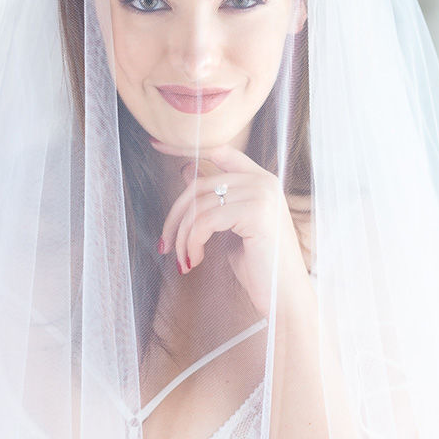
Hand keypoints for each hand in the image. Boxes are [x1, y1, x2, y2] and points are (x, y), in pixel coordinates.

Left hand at [151, 140, 307, 313]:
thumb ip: (213, 198)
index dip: (185, 148)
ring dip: (183, 237)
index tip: (154, 143)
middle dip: (175, 216)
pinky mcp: (256, 213)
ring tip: (183, 260)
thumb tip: (187, 170)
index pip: (219, 150)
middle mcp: (263, 181)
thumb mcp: (229, 226)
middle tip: (164, 243)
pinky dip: (192, 243)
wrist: (283, 295)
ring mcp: (261, 194)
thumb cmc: (258, 264)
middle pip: (199, 184)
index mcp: (259, 179)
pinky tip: (195, 261)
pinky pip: (206, 222)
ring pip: (199, 206)